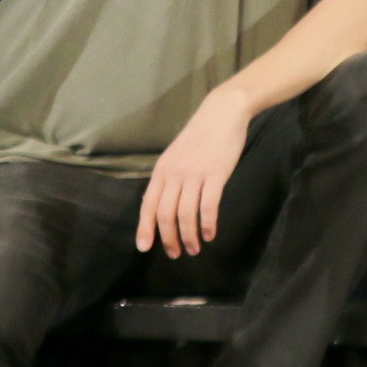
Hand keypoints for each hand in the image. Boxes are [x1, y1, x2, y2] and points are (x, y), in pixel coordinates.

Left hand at [137, 93, 251, 257]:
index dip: (145, 228)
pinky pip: (208, 206)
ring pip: (186, 214)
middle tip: (175, 254)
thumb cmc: (200, 135)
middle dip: (169, 238)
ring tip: (194, 249)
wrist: (222, 112)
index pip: (148, 204)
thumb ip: (170, 177)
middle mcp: (174, 173)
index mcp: (162, 169)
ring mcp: (195, 174)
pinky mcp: (216, 174)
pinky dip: (207, 224)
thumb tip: (165, 205)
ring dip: (189, 236)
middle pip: (165, 214)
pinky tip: (209, 234)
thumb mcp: (176, 155)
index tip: (144, 248)